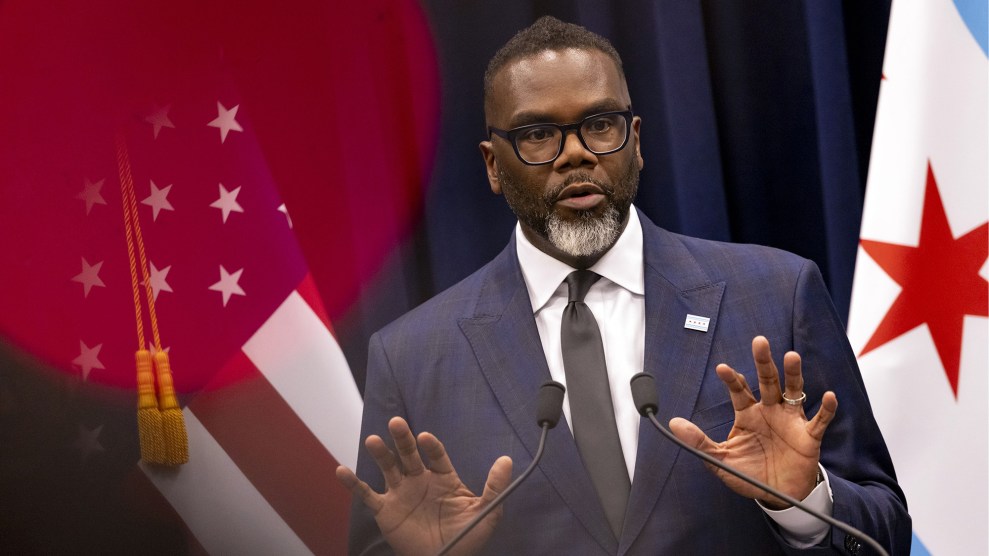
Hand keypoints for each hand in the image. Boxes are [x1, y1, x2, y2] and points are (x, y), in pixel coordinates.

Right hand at [335, 417, 511, 555]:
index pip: (435, 455)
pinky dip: (353, 483)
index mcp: (443, 477)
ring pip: (388, 468)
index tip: (425, 438)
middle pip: (409, 454)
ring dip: (380, 453)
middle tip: (397, 423)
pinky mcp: (385, 510)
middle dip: (403, 439)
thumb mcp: (485, 512)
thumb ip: (495, 486)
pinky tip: (341, 470)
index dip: (430, 446)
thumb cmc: (466, 537)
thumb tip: (507, 460)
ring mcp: (401, 493)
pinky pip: (367, 495)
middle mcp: (419, 480)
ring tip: (372, 440)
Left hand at [669, 336, 837, 508]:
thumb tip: (673, 424)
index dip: (732, 379)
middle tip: (759, 342)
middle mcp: (769, 410)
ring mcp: (790, 421)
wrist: (778, 495)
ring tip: (791, 356)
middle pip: (767, 381)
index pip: (739, 390)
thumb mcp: (720, 459)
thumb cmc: (749, 473)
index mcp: (748, 413)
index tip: (722, 368)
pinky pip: (819, 420)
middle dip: (763, 362)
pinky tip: (828, 396)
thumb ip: (698, 441)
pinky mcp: (809, 436)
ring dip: (793, 374)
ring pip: (793, 392)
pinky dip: (826, 409)